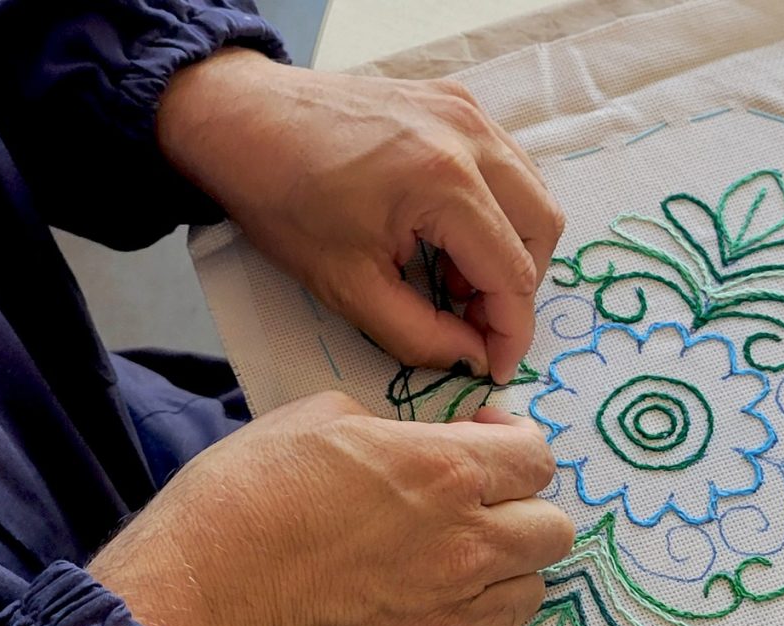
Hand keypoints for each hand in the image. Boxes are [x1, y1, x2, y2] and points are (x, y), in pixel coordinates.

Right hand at [89, 393, 573, 625]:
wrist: (194, 592)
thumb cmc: (243, 498)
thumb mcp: (317, 420)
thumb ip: (390, 428)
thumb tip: (411, 441)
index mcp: (442, 470)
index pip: (535, 455)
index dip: (515, 439)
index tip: (484, 436)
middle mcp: (462, 544)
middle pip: (551, 529)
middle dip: (524, 503)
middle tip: (481, 495)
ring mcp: (448, 611)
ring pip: (530, 588)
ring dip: (509, 565)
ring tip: (463, 551)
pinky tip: (454, 608)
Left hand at [157, 49, 564, 383]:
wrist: (242, 120)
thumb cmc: (282, 200)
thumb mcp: (348, 287)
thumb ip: (421, 335)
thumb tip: (472, 357)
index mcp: (445, 182)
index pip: (513, 272)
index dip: (512, 332)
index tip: (496, 367)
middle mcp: (470, 135)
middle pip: (542, 228)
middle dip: (516, 287)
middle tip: (472, 321)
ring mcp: (466, 109)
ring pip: (531, 192)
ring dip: (510, 246)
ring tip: (454, 279)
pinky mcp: (455, 99)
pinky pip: (506, 162)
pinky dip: (494, 208)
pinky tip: (448, 234)